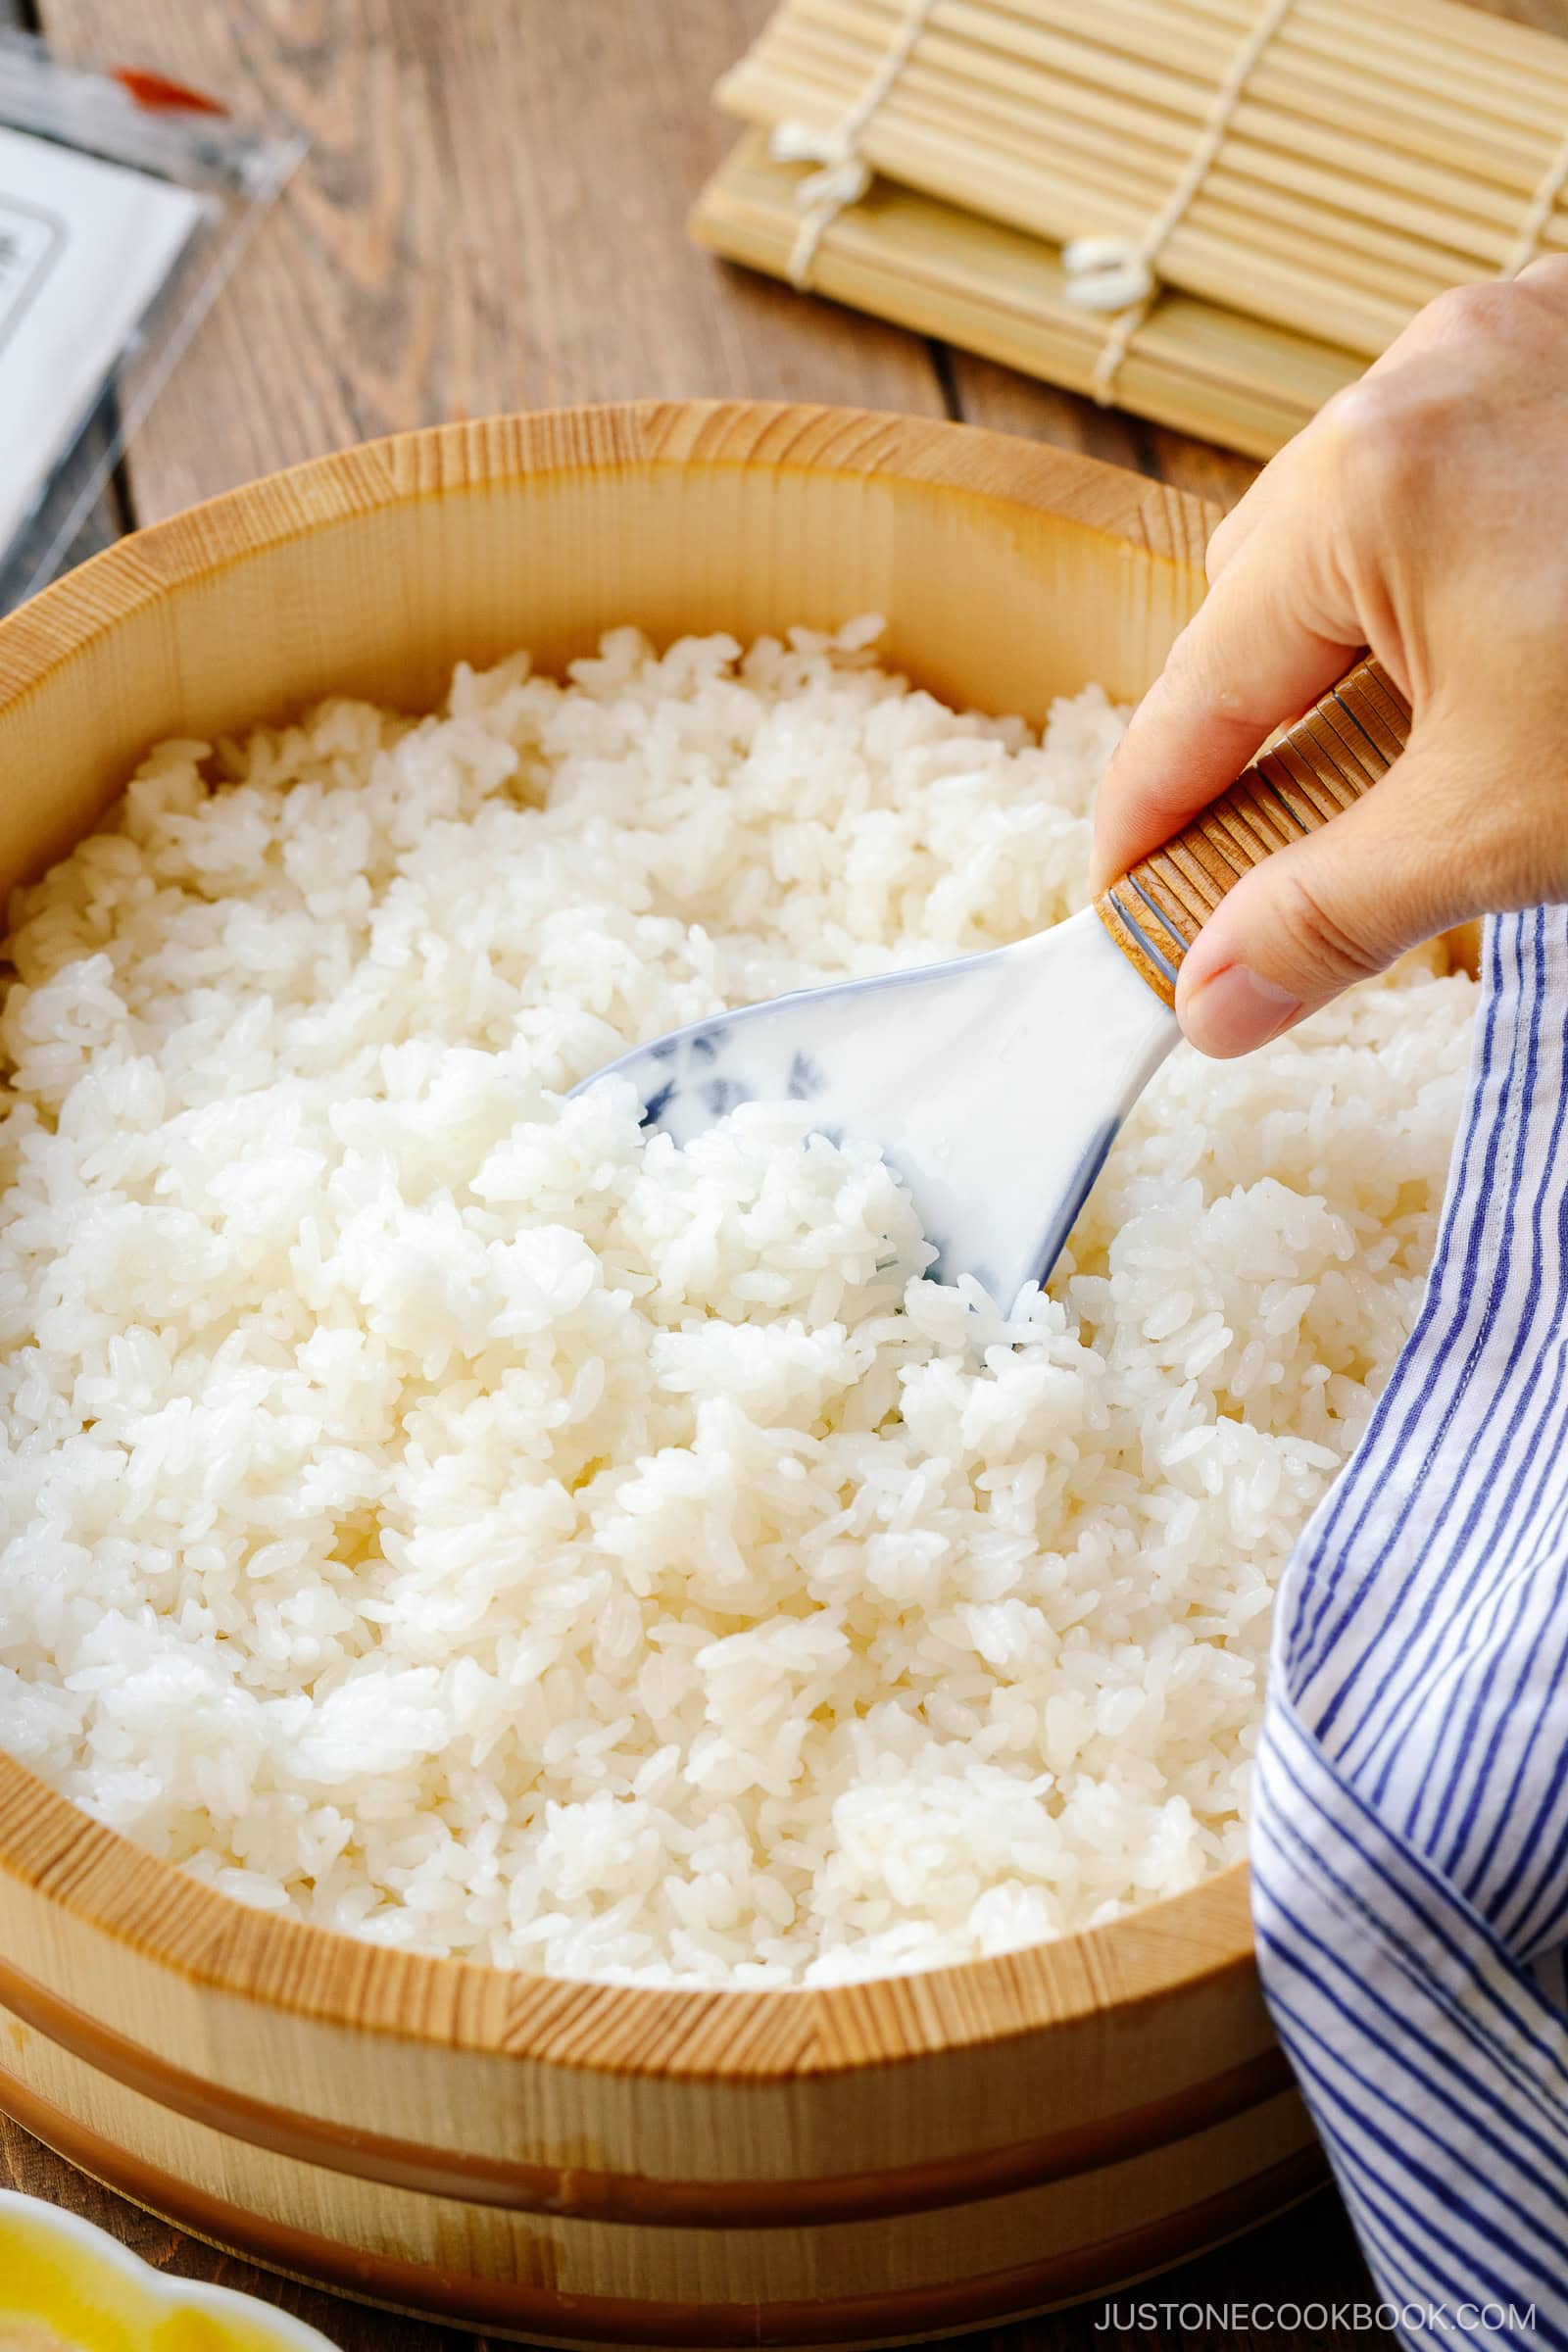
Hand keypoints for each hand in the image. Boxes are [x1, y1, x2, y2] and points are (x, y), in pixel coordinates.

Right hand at [1091, 258, 1567, 1055]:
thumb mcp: (1507, 825)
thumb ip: (1331, 914)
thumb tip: (1211, 1000)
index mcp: (1371, 485)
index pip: (1197, 687)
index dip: (1149, 816)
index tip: (1127, 904)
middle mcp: (1421, 382)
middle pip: (1262, 593)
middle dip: (1261, 727)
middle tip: (1289, 847)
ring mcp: (1508, 349)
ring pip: (1354, 529)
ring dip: (1356, 652)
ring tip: (1425, 751)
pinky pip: (1450, 478)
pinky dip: (1443, 582)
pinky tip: (1505, 656)